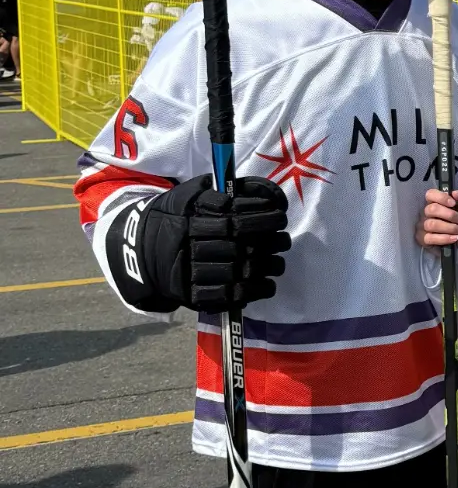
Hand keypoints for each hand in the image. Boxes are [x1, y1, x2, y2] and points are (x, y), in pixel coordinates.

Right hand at [137, 175, 290, 310]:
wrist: (143, 251)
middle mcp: (188, 246)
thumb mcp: (190, 194)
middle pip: (238, 247)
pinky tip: (268, 283)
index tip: (279, 216)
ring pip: (236, 272)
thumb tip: (263, 192)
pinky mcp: (194, 295)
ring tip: (278, 261)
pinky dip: (254, 291)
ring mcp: (190, 273)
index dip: (261, 219)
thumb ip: (223, 191)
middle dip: (268, 243)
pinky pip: (229, 296)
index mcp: (188, 219)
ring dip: (265, 267)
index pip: (233, 220)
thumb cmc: (176, 218)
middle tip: (284, 240)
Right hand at [419, 188, 457, 248]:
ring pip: (431, 224)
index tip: (453, 203)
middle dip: (449, 215)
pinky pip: (430, 238)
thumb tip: (455, 193)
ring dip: (450, 228)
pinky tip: (455, 238)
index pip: (430, 194)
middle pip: (431, 209)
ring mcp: (423, 226)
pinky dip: (445, 238)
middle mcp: (426, 212)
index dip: (441, 197)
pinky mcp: (424, 239)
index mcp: (435, 201)